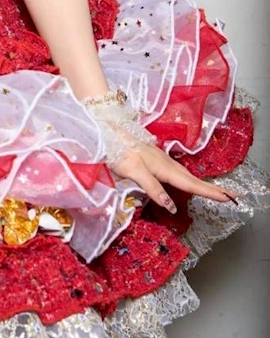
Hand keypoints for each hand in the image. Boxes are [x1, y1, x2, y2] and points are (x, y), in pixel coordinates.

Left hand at [109, 143, 237, 214]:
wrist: (106, 130)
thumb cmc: (118, 150)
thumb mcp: (133, 170)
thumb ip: (152, 187)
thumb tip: (171, 207)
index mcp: (164, 168)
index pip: (191, 184)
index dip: (209, 192)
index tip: (228, 197)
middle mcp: (166, 164)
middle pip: (193, 180)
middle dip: (213, 189)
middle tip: (232, 196)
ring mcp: (161, 161)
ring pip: (186, 176)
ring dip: (203, 185)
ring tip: (217, 193)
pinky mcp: (155, 161)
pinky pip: (178, 173)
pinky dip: (189, 180)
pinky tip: (188, 183)